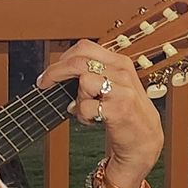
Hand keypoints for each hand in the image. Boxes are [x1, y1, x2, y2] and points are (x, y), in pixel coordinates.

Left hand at [36, 39, 164, 185]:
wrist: (144, 140)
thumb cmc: (125, 112)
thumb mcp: (114, 85)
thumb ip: (94, 74)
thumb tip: (60, 71)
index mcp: (120, 62)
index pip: (85, 47)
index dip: (63, 58)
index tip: (51, 71)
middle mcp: (122, 72)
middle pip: (79, 60)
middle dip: (55, 72)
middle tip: (43, 83)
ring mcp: (122, 89)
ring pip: (83, 82)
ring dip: (78, 99)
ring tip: (86, 110)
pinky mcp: (119, 109)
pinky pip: (86, 107)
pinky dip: (83, 116)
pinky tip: (93, 120)